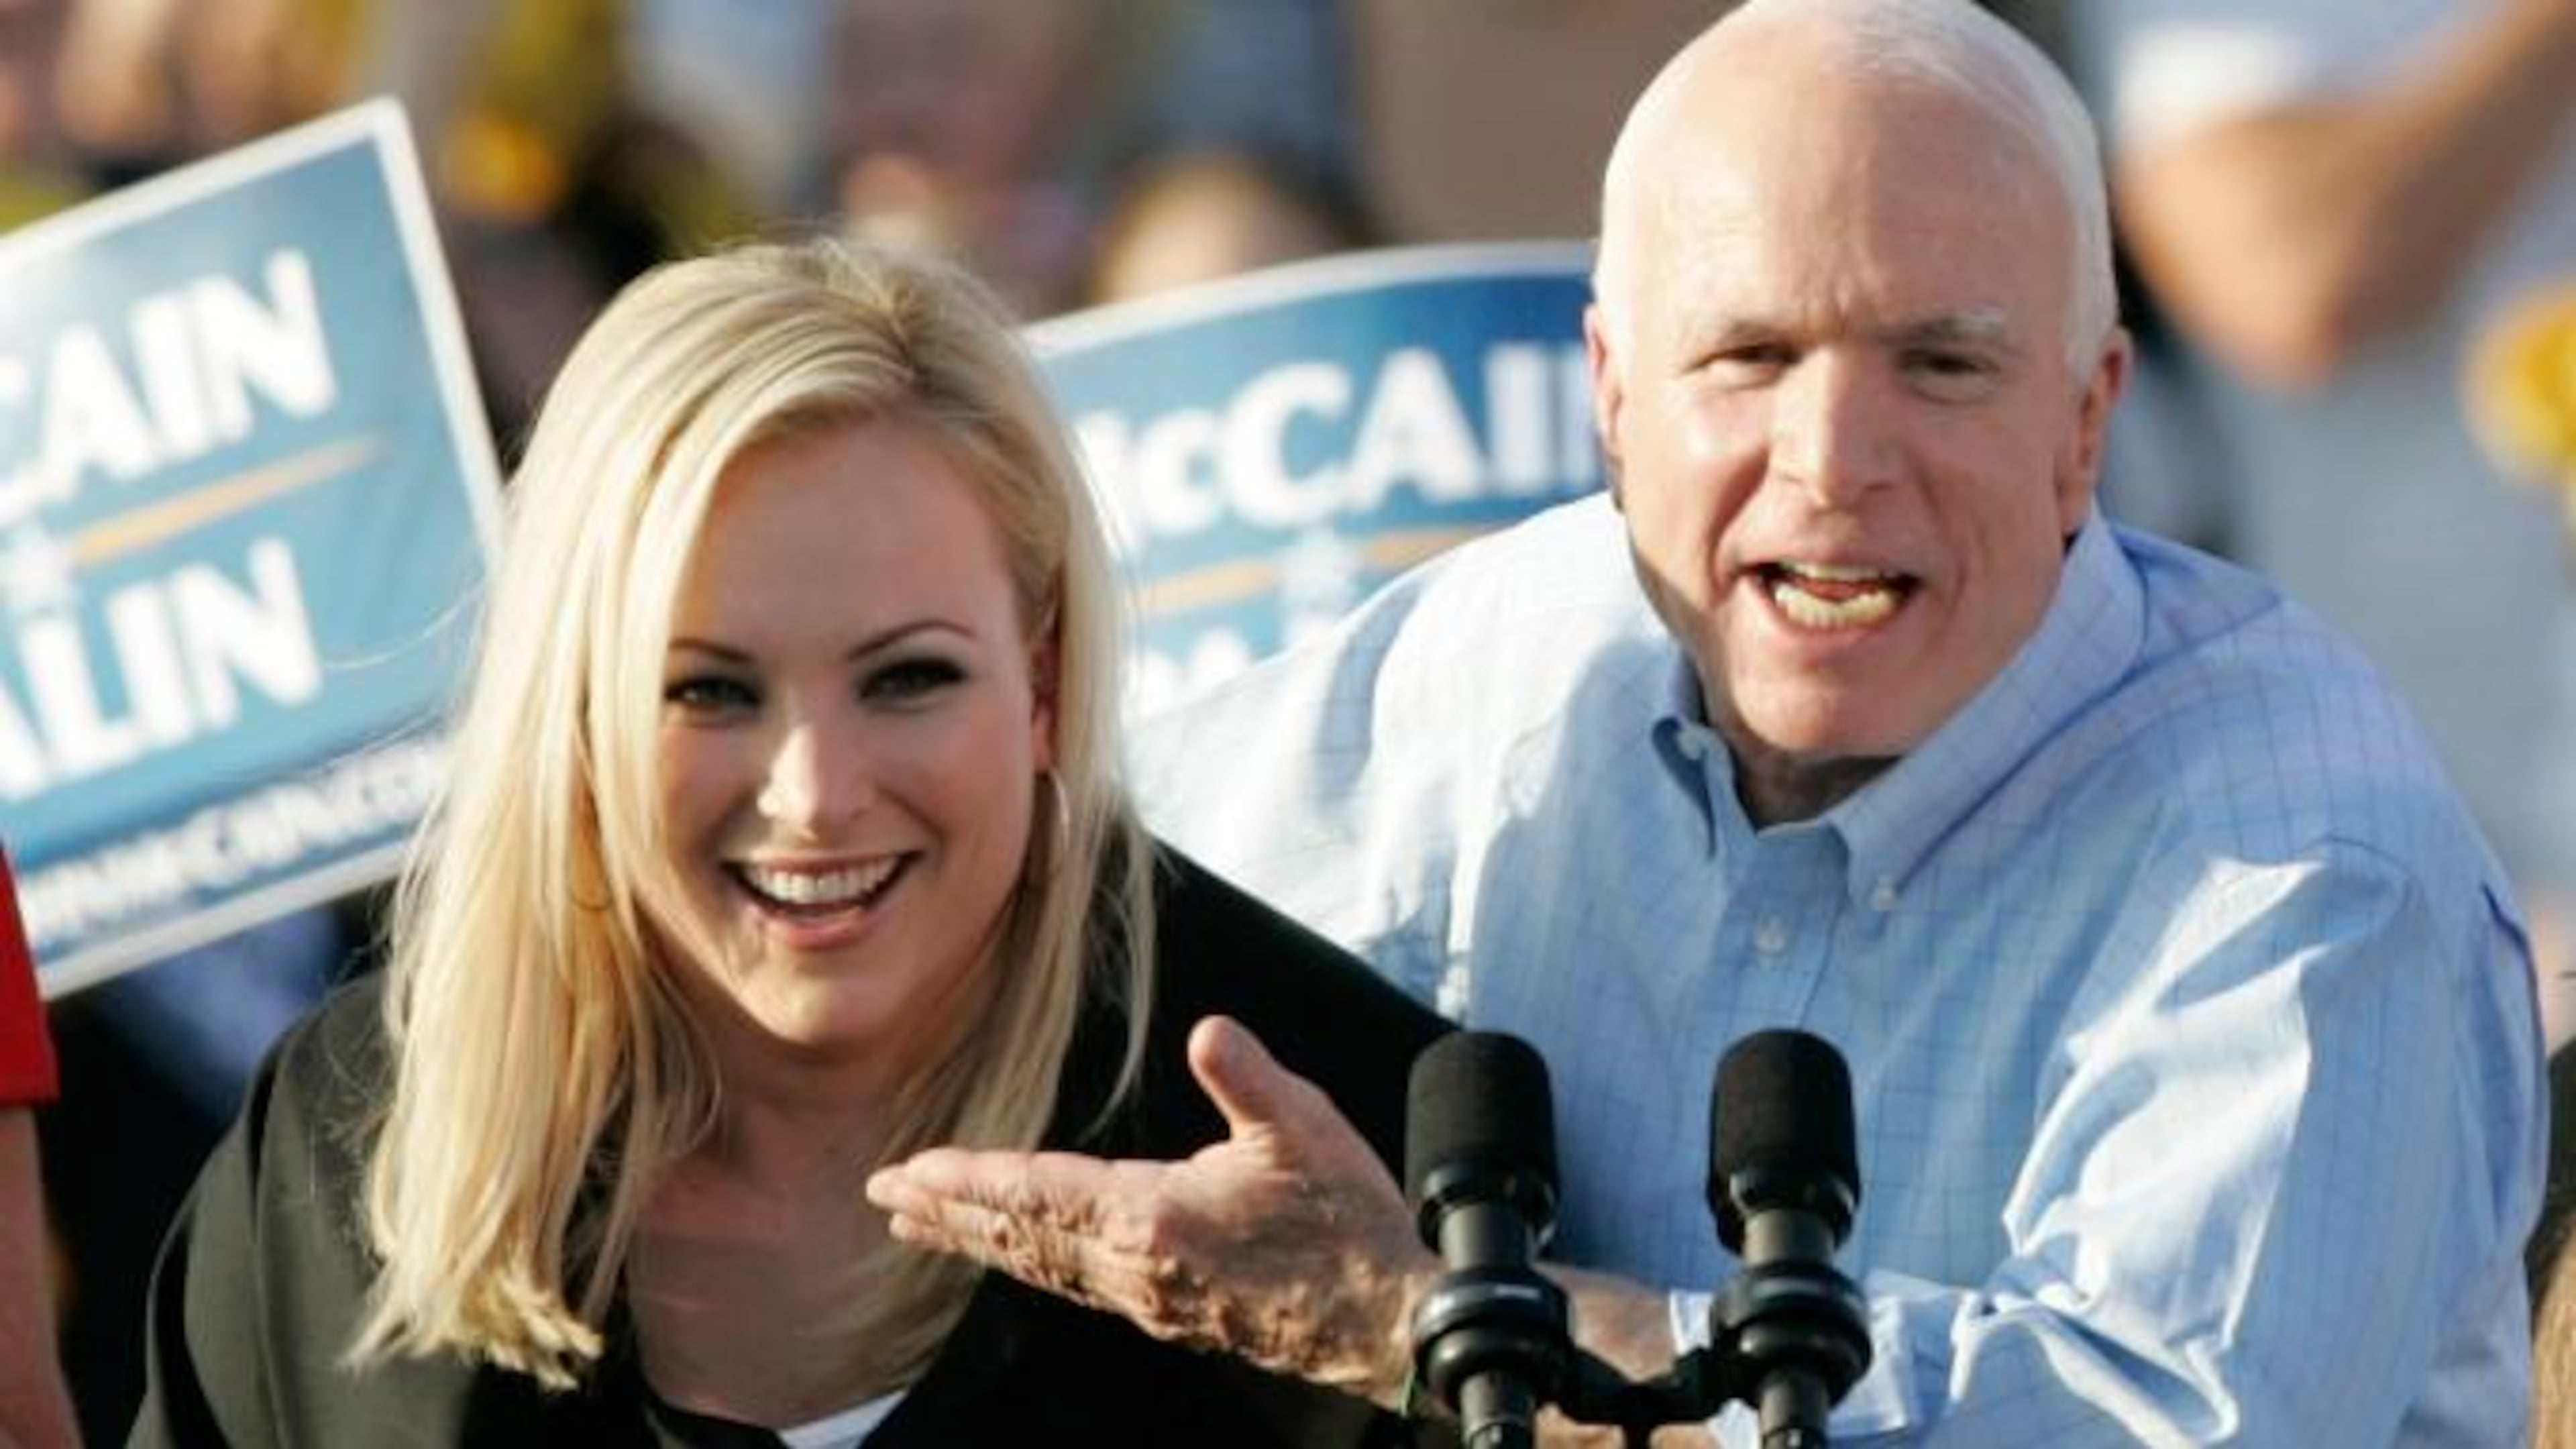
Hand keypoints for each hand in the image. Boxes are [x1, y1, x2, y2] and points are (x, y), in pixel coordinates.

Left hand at [865, 1014, 1441, 1405]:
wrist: (1385, 1319)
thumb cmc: (1346, 1222)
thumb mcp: (1306, 1130)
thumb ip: (1249, 1078)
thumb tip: (1208, 1030)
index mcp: (1154, 1218)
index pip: (1038, 1191)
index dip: (971, 1177)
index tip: (910, 1170)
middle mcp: (1136, 1266)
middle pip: (1019, 1236)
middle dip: (949, 1212)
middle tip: (885, 1197)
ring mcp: (1149, 1296)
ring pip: (1040, 1267)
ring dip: (978, 1240)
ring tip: (925, 1224)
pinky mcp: (1169, 1310)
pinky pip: (1073, 1284)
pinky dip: (1028, 1263)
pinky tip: (1018, 1253)